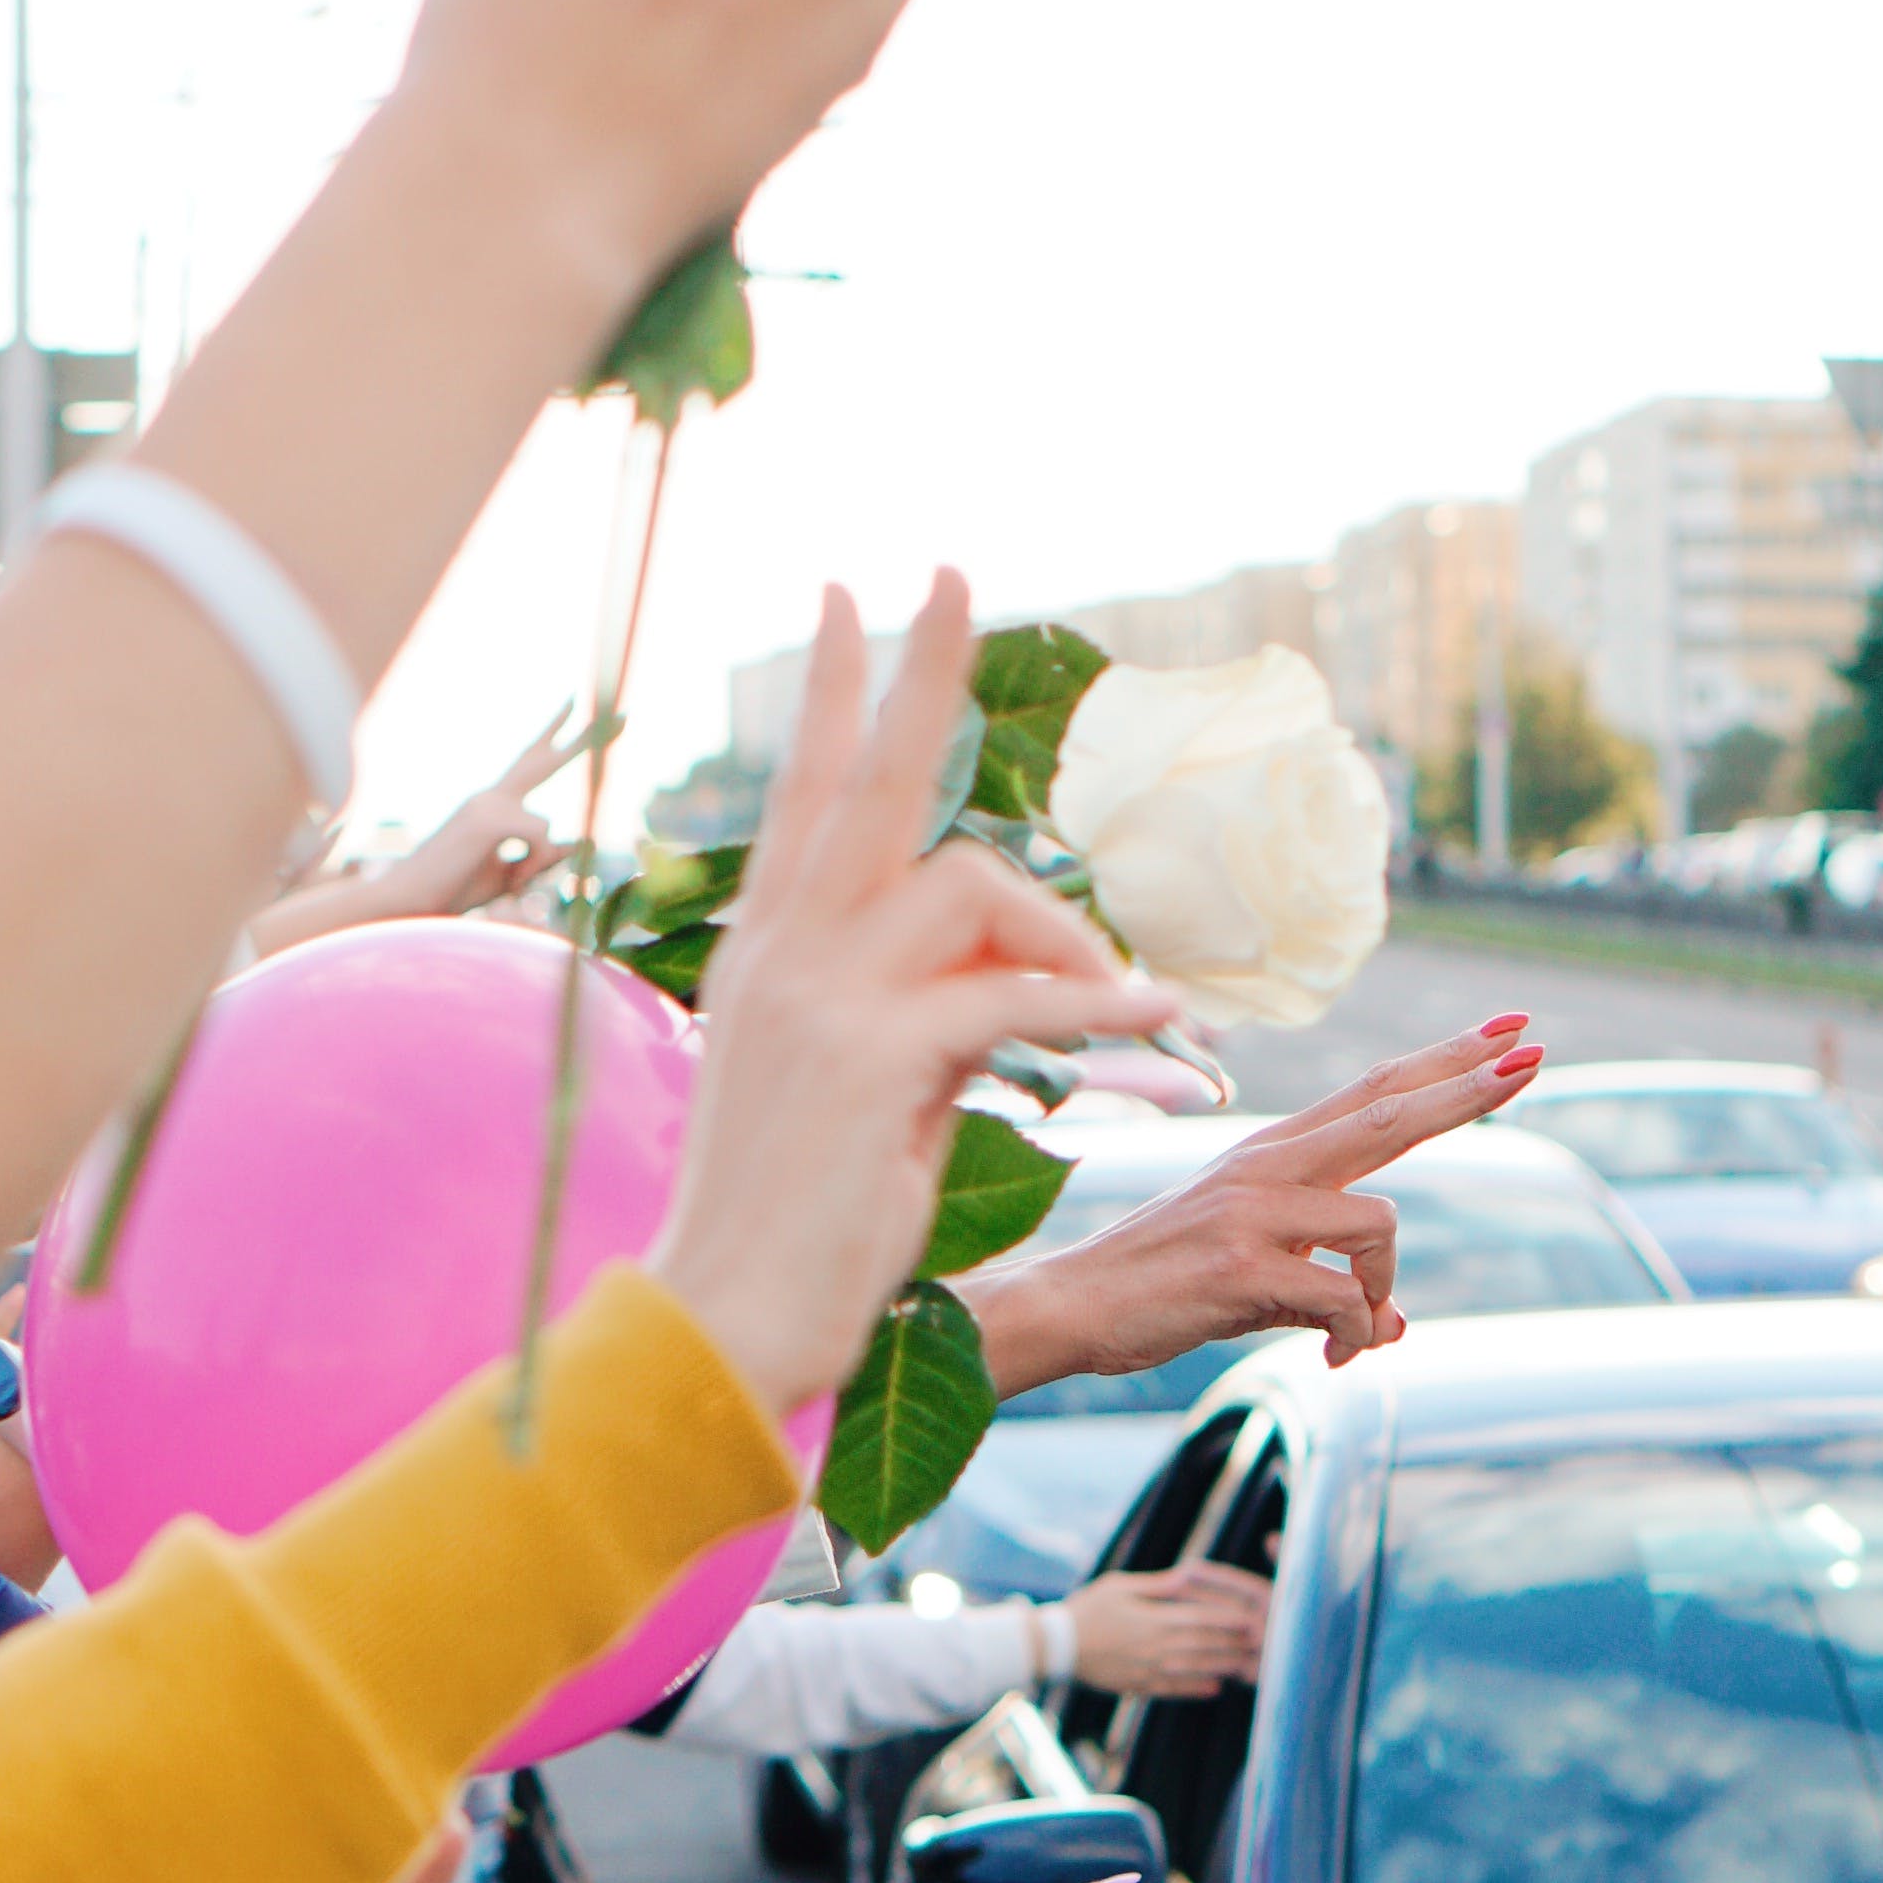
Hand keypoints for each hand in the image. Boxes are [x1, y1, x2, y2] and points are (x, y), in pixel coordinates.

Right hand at [248, 718, 577, 948]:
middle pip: (544, 759)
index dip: (556, 734)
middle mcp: (491, 795)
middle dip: (586, 738)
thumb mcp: (508, 874)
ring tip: (508, 888)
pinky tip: (509, 884)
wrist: (407, 901)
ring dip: (536, 865)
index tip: (578, 706)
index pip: (531, 760)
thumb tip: (581, 840)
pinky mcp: (488, 818)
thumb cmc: (453, 890)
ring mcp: (487, 802)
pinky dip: (532, 866)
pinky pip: (540, 838)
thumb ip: (542, 857)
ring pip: (547, 825)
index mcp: (494, 804)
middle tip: (623, 715)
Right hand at [650, 576, 1161, 1410]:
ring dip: (1058, 930)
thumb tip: (1002, 973)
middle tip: (950, 567)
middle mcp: (786, 950)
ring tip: (1111, 994)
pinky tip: (1158, 1014)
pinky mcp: (872, 1058)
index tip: (851, 597)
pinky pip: (1012, 995)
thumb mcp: (845, 1084)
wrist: (724, 1315)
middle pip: (868, 775)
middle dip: (912, 665)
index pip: (806, 789)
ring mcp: (822, 996)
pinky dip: (1095, 999)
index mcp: (770, 949)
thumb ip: (909, 1006)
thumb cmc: (789, 1217)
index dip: (833, 691)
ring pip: (968, 885)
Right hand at [963, 1018, 1542, 1392]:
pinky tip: (1331, 1356)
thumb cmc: (1160, 1284)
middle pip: (1387, 1110)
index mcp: (1272, 1154)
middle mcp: (1267, 1165)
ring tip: (1352, 1334)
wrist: (1071, 1306)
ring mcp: (1254, 1210)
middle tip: (1535, 1051)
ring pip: (1381, 1225)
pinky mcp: (1243, 1265)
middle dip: (1467, 1085)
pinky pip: (1345, 1301)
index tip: (1504, 1031)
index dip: (1442, 1062)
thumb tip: (1393, 1327)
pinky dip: (1354, 1336)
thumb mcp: (1255, 1272)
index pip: (1373, 1091)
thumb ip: (1327, 1281)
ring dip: (1384, 1290)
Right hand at [1068, 1562, 1269, 1699]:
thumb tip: (1189, 1575)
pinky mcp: (1139, 1685)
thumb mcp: (1121, 1586)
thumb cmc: (1087, 1609)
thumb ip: (1158, 1585)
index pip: (1201, 1619)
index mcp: (1154, 1619)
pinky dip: (1197, 1690)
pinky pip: (1174, 1690)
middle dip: (1235, 1645)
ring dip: (1223, 1668)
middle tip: (1260, 1644)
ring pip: (1195, 1670)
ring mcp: (1149, 1669)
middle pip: (1205, 1646)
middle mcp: (1157, 1647)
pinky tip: (1215, 1689)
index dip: (1229, 1620)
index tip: (1252, 1618)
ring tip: (1245, 1666)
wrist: (1056, 1647)